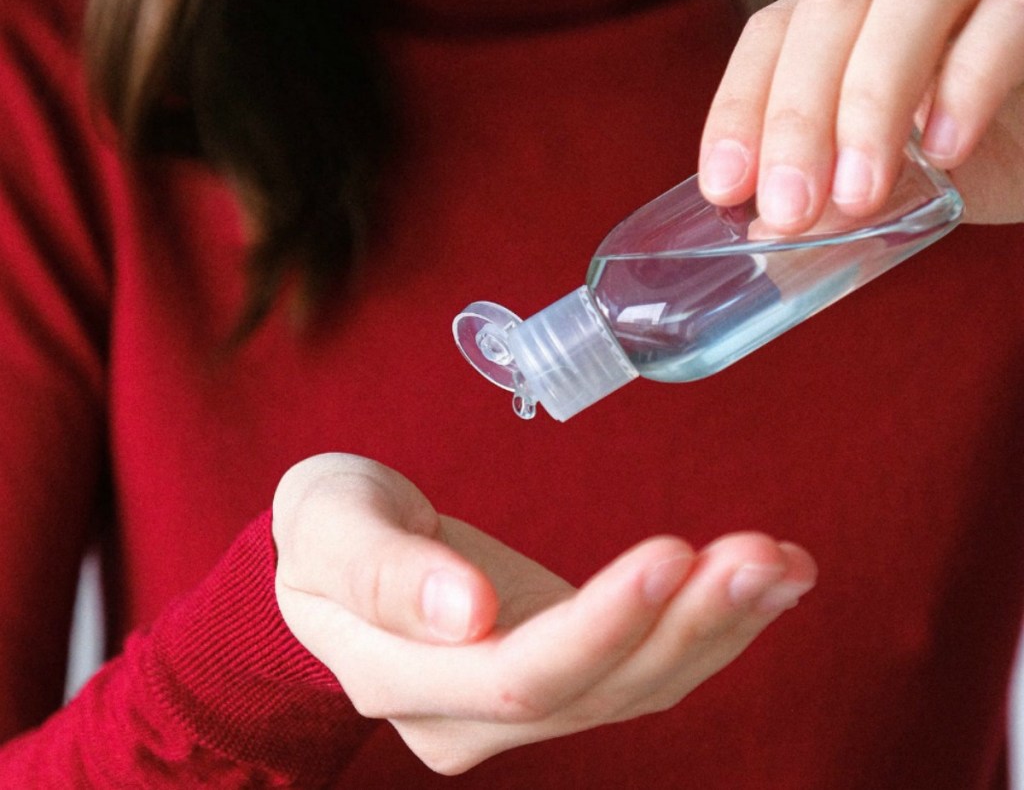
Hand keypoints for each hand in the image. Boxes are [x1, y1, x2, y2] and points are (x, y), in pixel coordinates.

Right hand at [273, 453, 815, 774]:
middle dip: (688, 625)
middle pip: (599, 689)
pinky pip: (647, 662)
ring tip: (784, 563)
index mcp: (404, 681)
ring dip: (720, 626)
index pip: (520, 674)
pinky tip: (764, 579)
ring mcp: (525, 701)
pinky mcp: (566, 668)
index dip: (601, 626)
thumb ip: (382, 572)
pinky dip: (711, 624)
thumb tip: (466, 614)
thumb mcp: (328, 525)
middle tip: (762, 557)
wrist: (343, 550)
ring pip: (639, 685)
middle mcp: (473, 716)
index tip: (671, 556)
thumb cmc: (326, 526)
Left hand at [699, 0, 1023, 231]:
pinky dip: (968, 84)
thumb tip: (772, 233)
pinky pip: (1009, 15)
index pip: (773, 35)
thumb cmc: (973, 148)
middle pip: (830, 10)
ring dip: (871, 102)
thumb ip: (835, 200)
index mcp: (847, 15)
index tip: (723, 187)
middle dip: (797, 117)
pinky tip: (944, 152)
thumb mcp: (891, 182)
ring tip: (859, 194)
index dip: (739, 106)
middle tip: (791, 209)